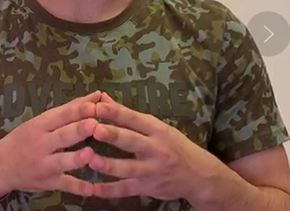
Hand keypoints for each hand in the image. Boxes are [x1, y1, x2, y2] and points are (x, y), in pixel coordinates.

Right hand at [0, 90, 101, 196]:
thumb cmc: (23, 138)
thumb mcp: (41, 121)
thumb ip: (69, 110)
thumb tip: (97, 96)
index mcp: (40, 125)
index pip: (61, 115)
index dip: (78, 110)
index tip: (95, 104)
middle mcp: (42, 144)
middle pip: (62, 136)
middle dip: (78, 130)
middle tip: (95, 124)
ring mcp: (44, 165)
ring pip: (62, 161)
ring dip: (76, 158)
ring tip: (91, 153)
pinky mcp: (48, 182)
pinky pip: (64, 185)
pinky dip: (78, 188)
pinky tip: (92, 190)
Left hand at [89, 92, 216, 200]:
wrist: (199, 176)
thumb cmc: (174, 144)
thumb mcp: (156, 126)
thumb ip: (128, 115)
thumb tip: (103, 98)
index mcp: (157, 130)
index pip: (135, 119)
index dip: (117, 112)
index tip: (99, 106)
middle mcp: (155, 149)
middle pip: (132, 141)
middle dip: (113, 136)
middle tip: (95, 130)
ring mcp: (151, 171)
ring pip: (128, 168)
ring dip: (108, 165)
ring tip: (90, 160)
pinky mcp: (147, 188)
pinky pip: (125, 190)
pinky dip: (109, 191)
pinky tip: (92, 189)